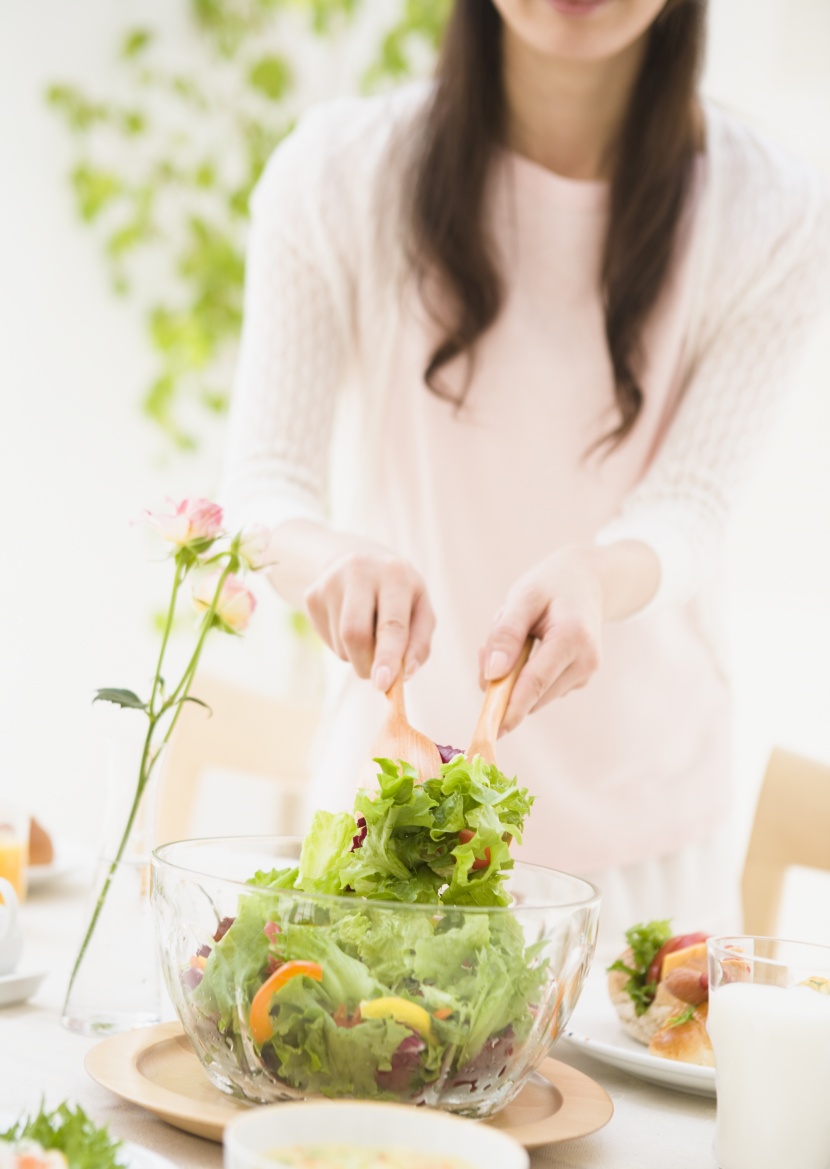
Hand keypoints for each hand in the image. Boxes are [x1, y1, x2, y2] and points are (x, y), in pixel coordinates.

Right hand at [304, 540, 435, 690]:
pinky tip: (351, 624)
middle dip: (368, 664)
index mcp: (394, 573)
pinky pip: (328, 641)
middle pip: (355, 634)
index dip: (387, 657)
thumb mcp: (421, 609)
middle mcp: (359, 571)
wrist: (361, 560)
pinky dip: (344, 646)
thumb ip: (420, 642)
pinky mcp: (312, 596)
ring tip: (370, 632)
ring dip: (358, 656)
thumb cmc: (399, 593)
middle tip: (380, 678)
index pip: (390, 623)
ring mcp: (330, 583)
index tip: (383, 684)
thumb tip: (404, 672)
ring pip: (342, 643)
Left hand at [480, 547, 604, 732]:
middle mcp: (585, 661)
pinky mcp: (579, 679)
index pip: (536, 682)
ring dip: (513, 676)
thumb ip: (506, 633)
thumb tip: (492, 675)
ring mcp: (585, 673)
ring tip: (517, 636)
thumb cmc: (551, 585)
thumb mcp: (523, 596)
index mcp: (573, 637)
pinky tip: (528, 646)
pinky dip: (525, 675)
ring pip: (535, 694)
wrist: (587, 581)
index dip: (511, 708)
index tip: (491, 730)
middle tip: (485, 648)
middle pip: (533, 693)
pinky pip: (541, 688)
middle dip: (503, 682)